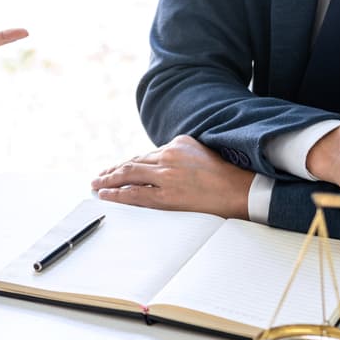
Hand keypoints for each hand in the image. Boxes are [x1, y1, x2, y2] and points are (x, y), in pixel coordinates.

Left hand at [90, 135, 254, 218]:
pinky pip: (134, 194)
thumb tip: (164, 164)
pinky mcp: (166, 196)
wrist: (243, 190)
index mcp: (179, 144)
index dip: (128, 163)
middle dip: (113, 170)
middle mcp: (170, 156)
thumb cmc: (228, 176)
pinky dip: (116, 194)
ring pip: (129, 175)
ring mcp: (167, 176)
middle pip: (133, 162)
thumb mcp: (203, 154)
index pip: (146, 155)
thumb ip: (182, 157)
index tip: (116, 168)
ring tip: (96, 184)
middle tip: (99, 176)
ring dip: (109, 180)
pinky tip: (104, 194)